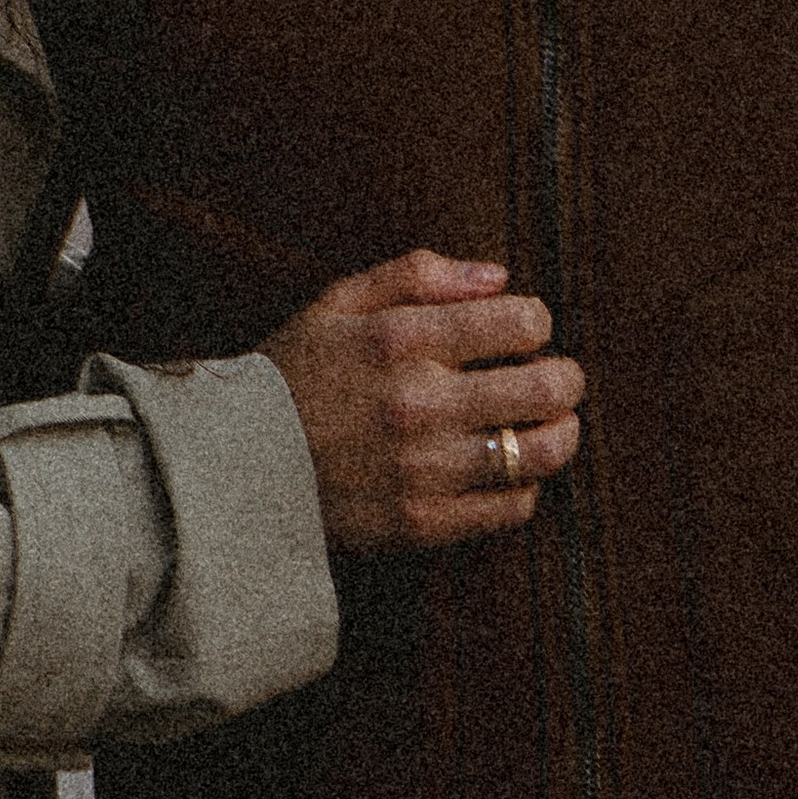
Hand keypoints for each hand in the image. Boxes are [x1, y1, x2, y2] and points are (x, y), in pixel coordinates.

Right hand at [263, 251, 583, 551]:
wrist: (231, 467)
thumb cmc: (291, 375)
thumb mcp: (338, 302)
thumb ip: (418, 274)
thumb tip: (499, 276)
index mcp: (402, 339)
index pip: (521, 321)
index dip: (536, 321)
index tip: (524, 331)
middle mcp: (420, 402)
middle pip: (547, 387)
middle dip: (565, 377)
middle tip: (557, 378)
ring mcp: (424, 469)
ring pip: (540, 453)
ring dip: (560, 434)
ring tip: (550, 426)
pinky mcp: (422, 524)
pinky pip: (510, 509)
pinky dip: (523, 488)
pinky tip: (506, 471)